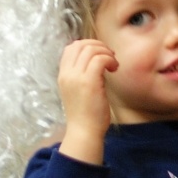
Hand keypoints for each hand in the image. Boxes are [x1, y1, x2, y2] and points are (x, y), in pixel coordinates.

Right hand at [58, 38, 117, 163]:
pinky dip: (110, 59)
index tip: (100, 54)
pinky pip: (100, 59)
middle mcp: (67, 74)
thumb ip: (82, 75)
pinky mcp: (89, 82)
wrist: (84, 132)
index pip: (71, 48)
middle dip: (98, 45)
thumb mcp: (77, 90)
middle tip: (109, 56)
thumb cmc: (85, 114)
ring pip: (91, 50)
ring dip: (106, 52)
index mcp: (63, 75)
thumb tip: (96, 59)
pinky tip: (114, 69)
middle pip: (80, 45)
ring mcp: (76, 77)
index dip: (87, 45)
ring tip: (113, 64)